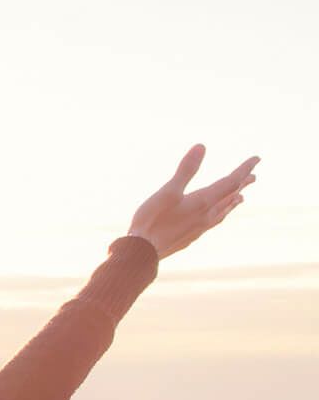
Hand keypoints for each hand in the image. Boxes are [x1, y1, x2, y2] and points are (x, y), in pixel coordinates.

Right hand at [127, 145, 258, 259]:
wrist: (142, 253)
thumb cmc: (152, 221)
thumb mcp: (168, 191)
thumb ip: (186, 170)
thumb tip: (202, 146)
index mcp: (203, 202)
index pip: (230, 182)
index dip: (244, 169)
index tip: (257, 159)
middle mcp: (206, 216)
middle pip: (230, 197)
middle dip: (242, 184)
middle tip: (254, 176)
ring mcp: (198, 229)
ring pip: (222, 212)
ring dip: (233, 202)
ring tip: (240, 198)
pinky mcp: (189, 238)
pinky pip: (212, 223)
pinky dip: (220, 215)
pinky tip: (214, 219)